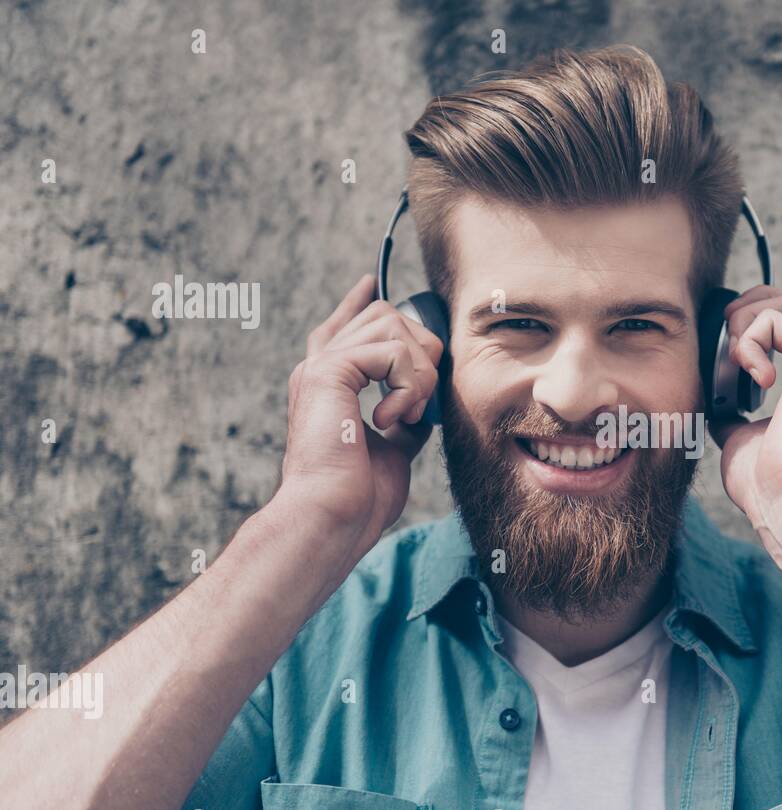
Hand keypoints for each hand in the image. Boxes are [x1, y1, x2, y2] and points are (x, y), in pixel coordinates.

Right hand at [275, 274, 442, 559]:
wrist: (332, 516)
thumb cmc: (358, 498)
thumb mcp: (393, 449)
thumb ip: (404, 419)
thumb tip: (424, 408)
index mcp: (327, 385)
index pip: (341, 327)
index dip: (358, 302)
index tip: (370, 282)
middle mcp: (318, 368)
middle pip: (382, 315)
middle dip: (420, 349)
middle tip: (420, 404)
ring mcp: (320, 367)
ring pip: (392, 325)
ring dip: (419, 372)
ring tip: (408, 415)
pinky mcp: (328, 372)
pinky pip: (391, 349)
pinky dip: (408, 385)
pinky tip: (393, 419)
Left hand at [708, 285, 781, 524]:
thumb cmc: (770, 483)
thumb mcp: (741, 438)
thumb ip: (733, 412)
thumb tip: (716, 402)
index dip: (756, 326)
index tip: (728, 360)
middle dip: (752, 308)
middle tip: (726, 344)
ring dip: (747, 319)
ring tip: (734, 359)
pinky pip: (775, 318)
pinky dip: (748, 340)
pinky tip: (749, 375)